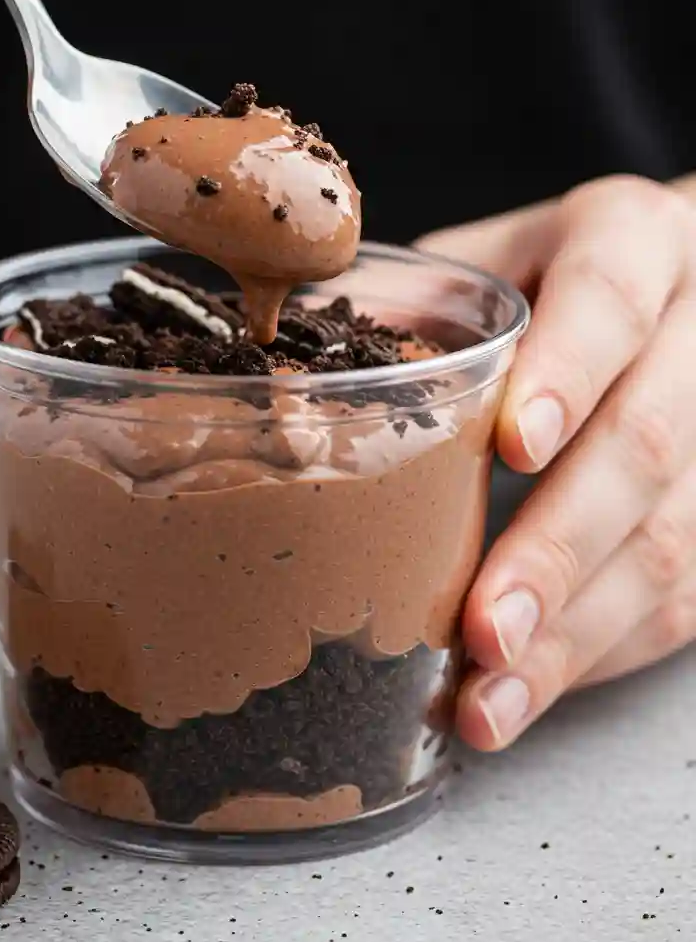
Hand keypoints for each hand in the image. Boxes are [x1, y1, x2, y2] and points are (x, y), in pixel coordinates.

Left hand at [418, 175, 695, 749]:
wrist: (676, 283)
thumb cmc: (552, 272)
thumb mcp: (489, 257)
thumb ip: (413, 303)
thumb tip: (285, 369)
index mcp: (630, 239)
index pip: (608, 300)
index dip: (567, 373)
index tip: (514, 449)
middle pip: (646, 443)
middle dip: (560, 548)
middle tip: (483, 628)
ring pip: (673, 542)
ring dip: (577, 635)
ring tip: (489, 702)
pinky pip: (681, 599)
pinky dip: (597, 654)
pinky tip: (529, 692)